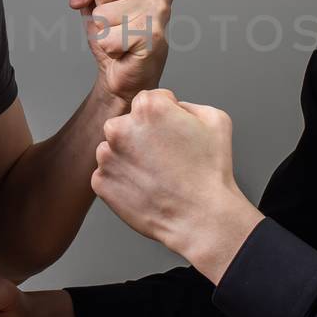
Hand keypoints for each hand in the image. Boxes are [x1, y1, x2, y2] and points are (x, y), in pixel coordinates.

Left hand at [68, 0, 174, 101]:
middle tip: (120, 23)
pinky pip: (107, 39)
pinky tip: (127, 48)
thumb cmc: (115, 30)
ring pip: (102, 14)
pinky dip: (110, 48)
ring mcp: (160, 8)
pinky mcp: (153, 34)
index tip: (115, 4)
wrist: (126, 70)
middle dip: (100, 11)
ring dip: (106, 31)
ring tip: (124, 35)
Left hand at [92, 89, 263, 281]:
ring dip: (127, 157)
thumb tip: (175, 108)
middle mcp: (121, 128)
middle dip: (140, 135)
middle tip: (162, 155)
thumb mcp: (215, 119)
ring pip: (112, 149)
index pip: (147, 100)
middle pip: (125, 123)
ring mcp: (108, 157)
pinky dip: (121, 180)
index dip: (162, 116)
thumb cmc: (210, 173)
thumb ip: (188, 105)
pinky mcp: (101, 182)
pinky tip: (143, 187)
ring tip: (153, 173)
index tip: (171, 133)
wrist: (200, 216)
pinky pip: (107, 174)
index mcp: (148, 108)